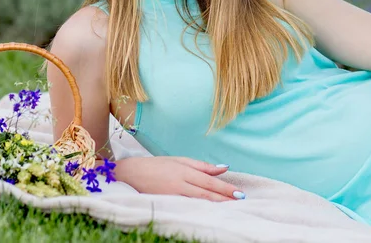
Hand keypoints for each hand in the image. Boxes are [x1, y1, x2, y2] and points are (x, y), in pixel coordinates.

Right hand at [115, 156, 245, 201]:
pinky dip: (200, 208)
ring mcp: (172, 194)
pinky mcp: (166, 202)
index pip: (209, 180)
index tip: (238, 193)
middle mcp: (180, 183)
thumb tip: (223, 168)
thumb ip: (202, 166)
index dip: (225, 187)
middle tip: (240, 201)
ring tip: (229, 207)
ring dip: (215, 204)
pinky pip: (187, 206)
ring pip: (198, 201)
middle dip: (224, 197)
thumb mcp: (179, 160)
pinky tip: (210, 211)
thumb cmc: (156, 165)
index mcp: (184, 170)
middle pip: (206, 192)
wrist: (130, 173)